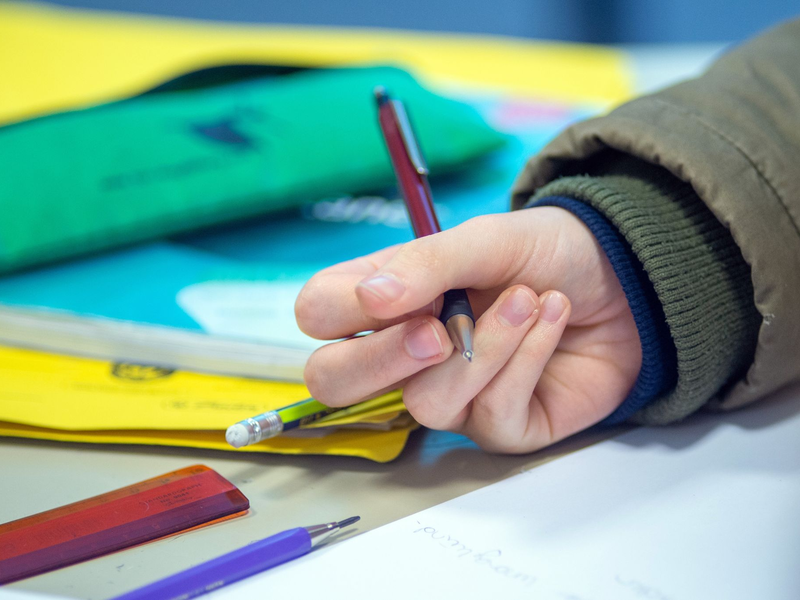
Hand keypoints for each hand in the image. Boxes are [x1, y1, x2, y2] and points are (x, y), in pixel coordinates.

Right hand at [295, 207, 640, 452]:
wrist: (627, 280)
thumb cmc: (547, 252)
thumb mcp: (486, 240)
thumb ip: (424, 265)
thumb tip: (370, 298)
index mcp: (388, 298)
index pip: (319, 316)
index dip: (341, 311)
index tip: (393, 294)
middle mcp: (407, 352)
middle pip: (337, 383)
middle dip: (385, 359)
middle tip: (439, 329)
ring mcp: (451, 394)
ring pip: (427, 402)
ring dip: (486, 347)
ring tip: (531, 300)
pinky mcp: (499, 424)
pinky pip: (493, 412)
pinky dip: (527, 359)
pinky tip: (554, 321)